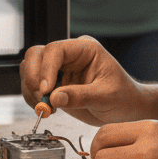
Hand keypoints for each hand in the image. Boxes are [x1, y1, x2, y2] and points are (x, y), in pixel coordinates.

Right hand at [19, 37, 149, 126]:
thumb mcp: (106, 97)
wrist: (127, 108)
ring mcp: (60, 69)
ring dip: (31, 89)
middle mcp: (70, 55)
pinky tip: (47, 108)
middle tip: (42, 99)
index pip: (56, 50)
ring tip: (46, 106)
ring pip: (30, 68)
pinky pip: (33, 85)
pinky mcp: (55, 83)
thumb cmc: (124, 96)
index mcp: (85, 49)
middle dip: (34, 77)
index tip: (47, 90)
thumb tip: (55, 98)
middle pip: (36, 55)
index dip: (47, 69)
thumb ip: (81, 96)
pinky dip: (33, 98)